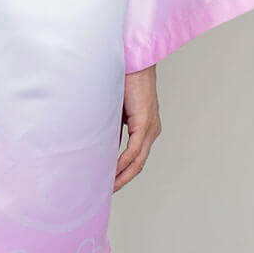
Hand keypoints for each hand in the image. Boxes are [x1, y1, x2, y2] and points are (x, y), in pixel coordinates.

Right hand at [115, 65, 160, 190]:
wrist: (131, 60)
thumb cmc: (122, 79)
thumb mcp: (115, 109)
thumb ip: (112, 126)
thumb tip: (101, 142)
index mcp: (146, 127)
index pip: (136, 157)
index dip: (123, 172)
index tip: (109, 182)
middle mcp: (152, 130)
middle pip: (139, 164)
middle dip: (123, 179)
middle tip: (107, 192)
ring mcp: (150, 127)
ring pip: (138, 161)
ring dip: (122, 175)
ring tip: (108, 187)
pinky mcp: (145, 123)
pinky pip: (134, 150)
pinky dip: (123, 163)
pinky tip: (112, 172)